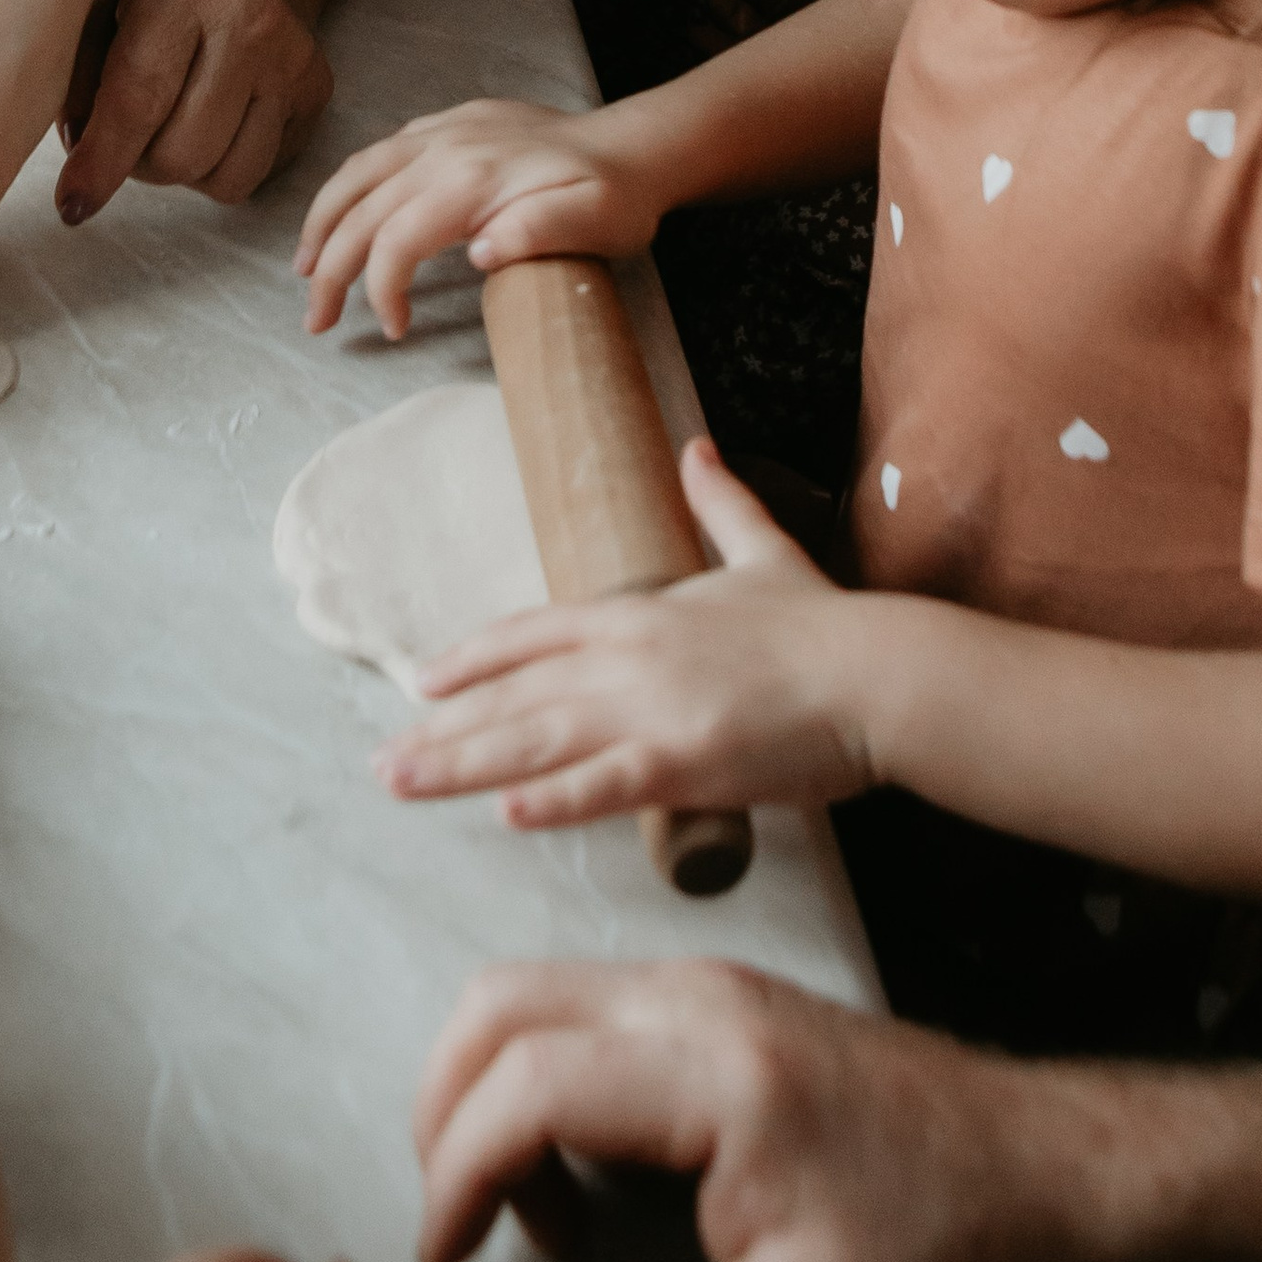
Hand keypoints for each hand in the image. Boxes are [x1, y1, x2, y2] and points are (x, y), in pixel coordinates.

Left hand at [59, 0, 334, 223]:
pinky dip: (223, 166)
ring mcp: (294, 57)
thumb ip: (79, 70)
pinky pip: (259, 173)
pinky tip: (212, 119)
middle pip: (183, 153)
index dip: (102, 161)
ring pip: (226, 178)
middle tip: (126, 135)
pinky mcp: (318, 88)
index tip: (72, 207)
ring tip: (170, 125)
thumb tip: (80, 152)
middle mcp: (252, 19)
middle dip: (140, 165)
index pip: (139, 96)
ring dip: (184, 172)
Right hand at [295, 97, 661, 338]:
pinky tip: (345, 212)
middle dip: (328, 268)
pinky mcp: (449, 124)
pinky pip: (380, 152)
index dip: (380, 288)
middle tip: (315, 321)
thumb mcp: (596, 221)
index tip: (393, 329)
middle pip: (361, 209)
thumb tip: (478, 251)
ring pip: (358, 172)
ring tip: (304, 267)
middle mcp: (445, 149)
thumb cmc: (617, 197)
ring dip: (322, 221)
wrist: (635, 144)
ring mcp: (443, 132)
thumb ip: (539, 232)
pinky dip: (349, 187)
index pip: (396, 238)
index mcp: (473, 181)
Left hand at [381, 442, 875, 827]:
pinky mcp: (686, 762)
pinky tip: (505, 813)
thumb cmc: (823, 622)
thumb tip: (697, 448)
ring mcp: (652, 710)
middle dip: (442, 729)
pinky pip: (604, 785)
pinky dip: (552, 799)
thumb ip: (719, 503)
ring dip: (461, 765)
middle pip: (515, 694)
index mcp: (638, 611)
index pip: (533, 634)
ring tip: (401, 783)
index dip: (474, 659)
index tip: (422, 681)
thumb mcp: (761, 549)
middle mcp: (629, 656)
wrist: (880, 672)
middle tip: (381, 759)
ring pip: (536, 740)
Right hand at [413, 957, 1096, 1261]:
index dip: (460, 1173)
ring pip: (537, 995)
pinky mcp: (719, 998)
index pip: (528, 1081)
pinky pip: (587, 1011)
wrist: (1041, 1168)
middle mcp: (696, 995)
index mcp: (714, 1068)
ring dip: (496, 1096)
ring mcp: (707, 983)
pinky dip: (546, 1081)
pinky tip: (587, 1176)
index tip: (447, 1257)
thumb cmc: (936, 1247)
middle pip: (503, 1003)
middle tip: (458, 1220)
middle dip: (448, 1112)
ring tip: (536, 1216)